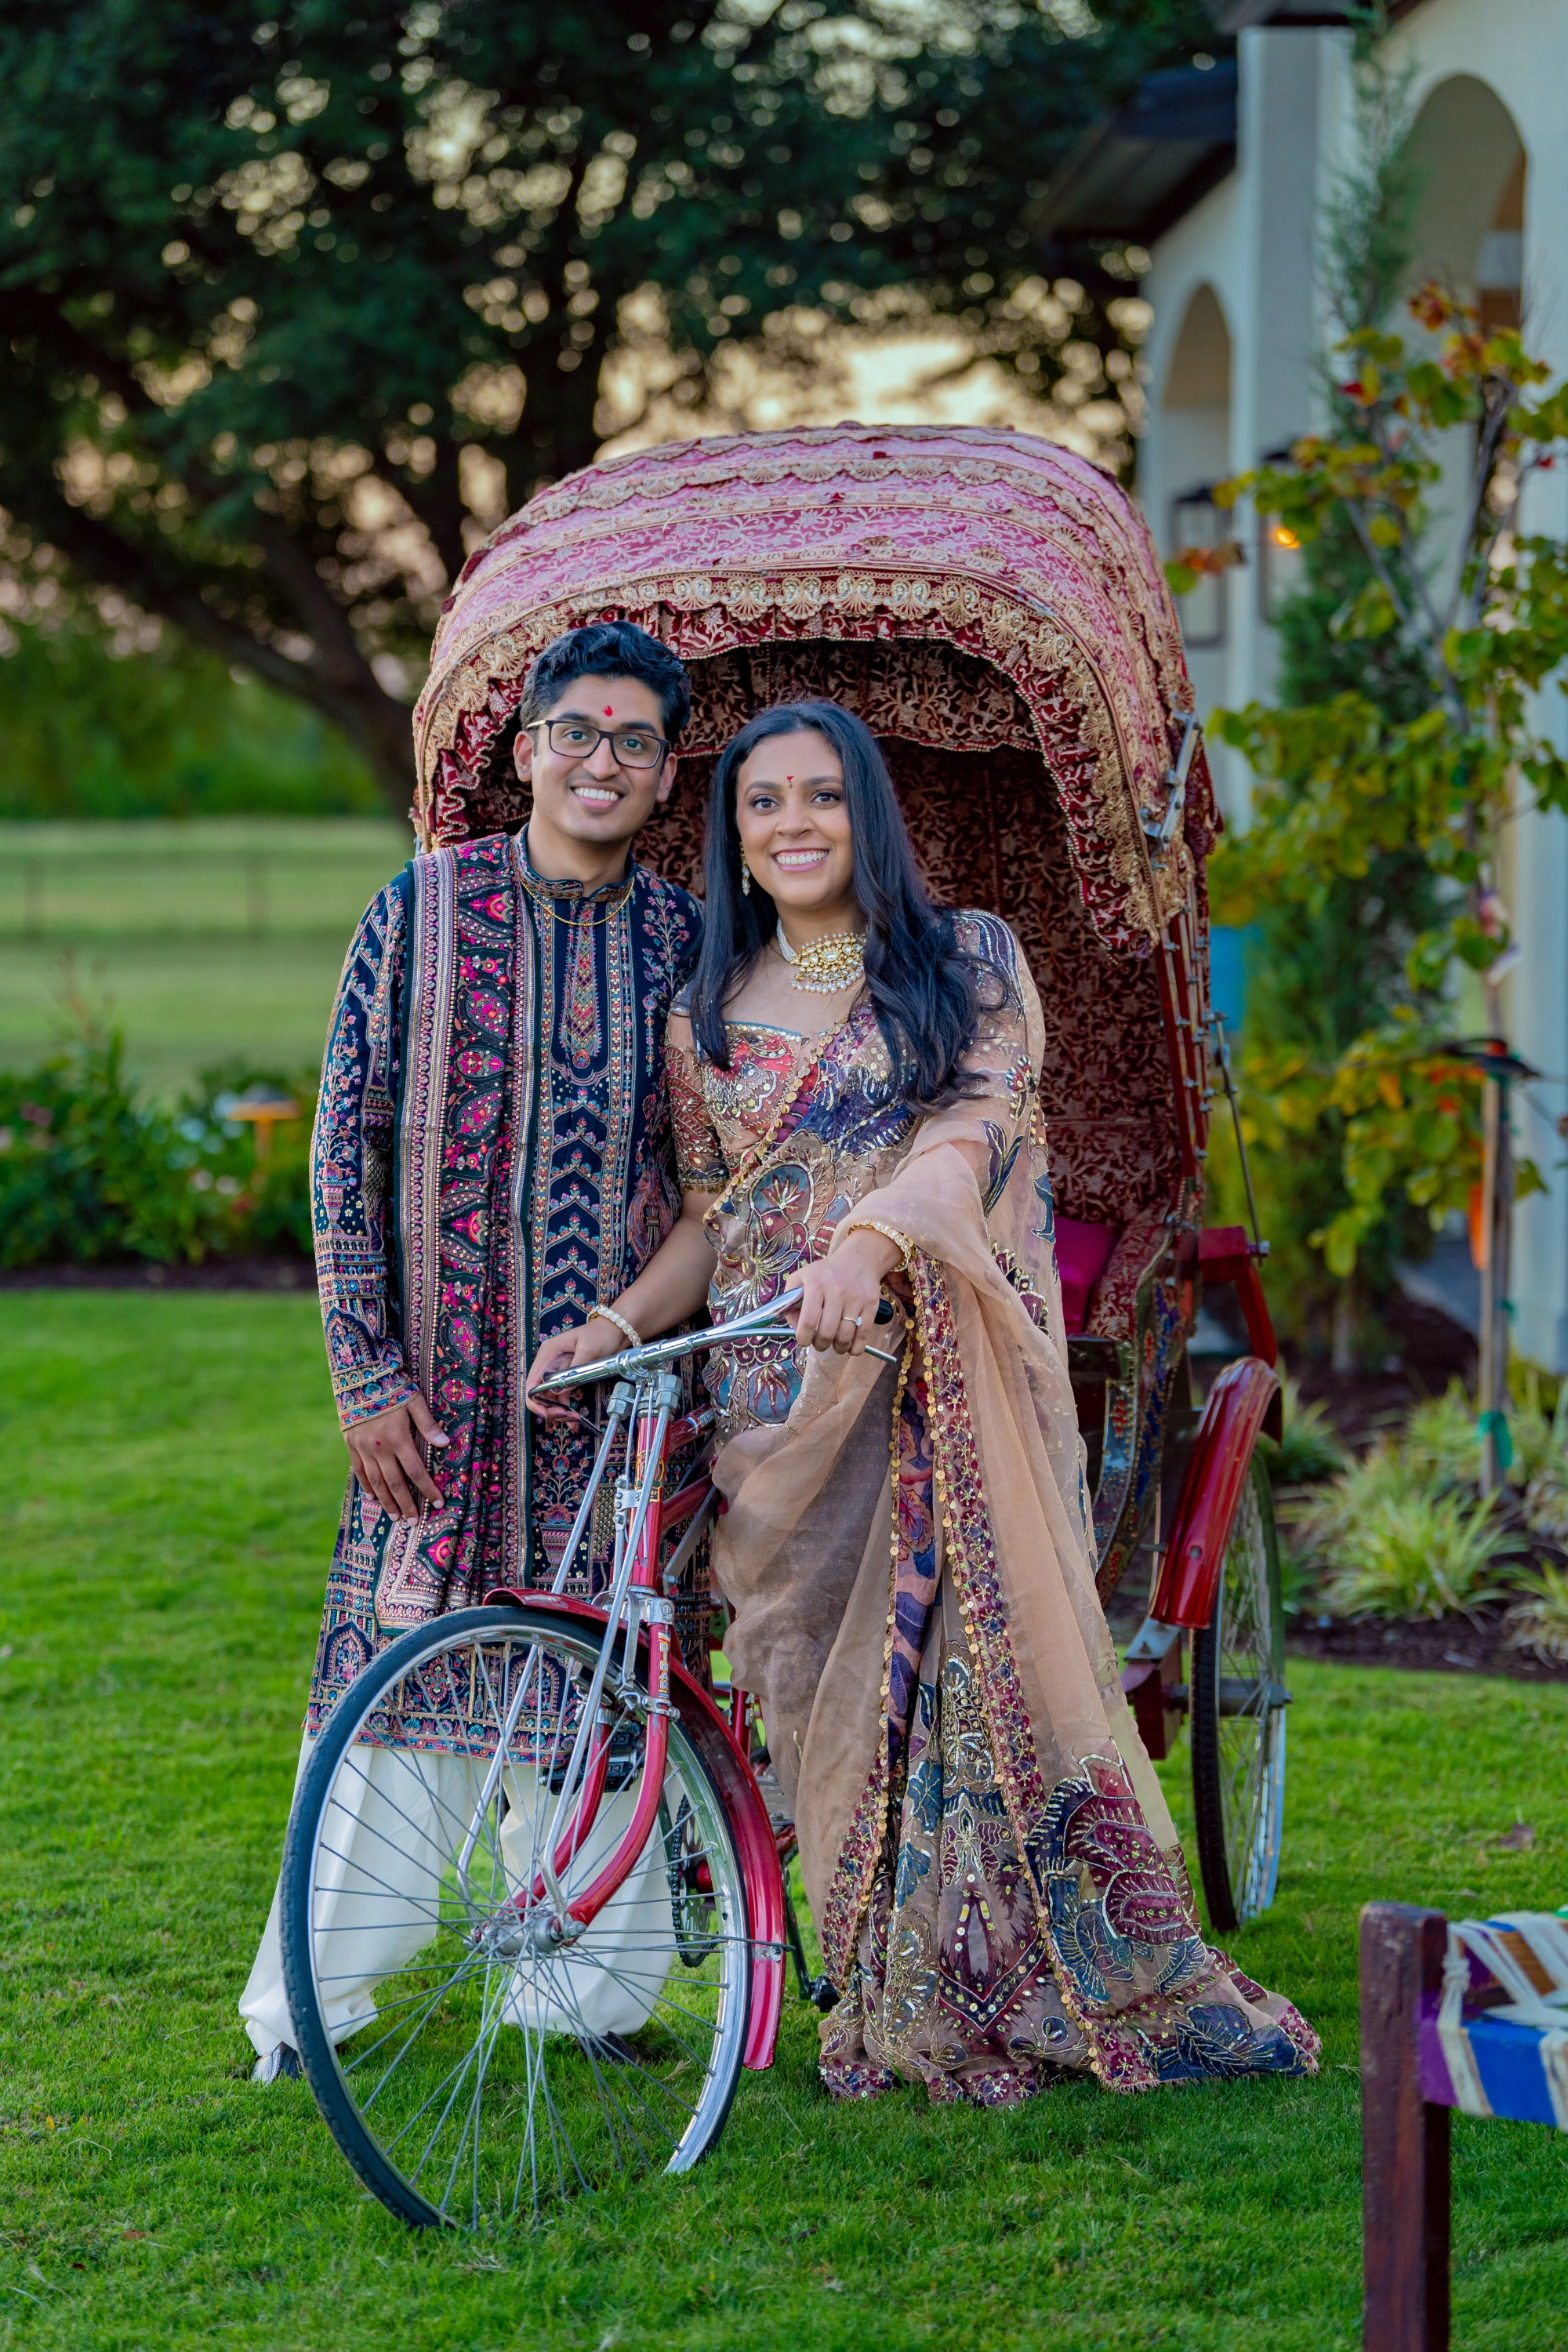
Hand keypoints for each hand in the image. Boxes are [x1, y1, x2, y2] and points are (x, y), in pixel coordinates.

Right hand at [345, 1393, 448, 1522]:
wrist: (358, 1376)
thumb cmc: (391, 1387)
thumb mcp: (414, 1401)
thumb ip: (428, 1424)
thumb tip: (445, 1444)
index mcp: (397, 1438)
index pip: (416, 1471)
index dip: (427, 1489)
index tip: (437, 1503)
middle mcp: (379, 1448)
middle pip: (395, 1483)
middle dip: (406, 1504)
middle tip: (414, 1521)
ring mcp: (363, 1448)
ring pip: (376, 1481)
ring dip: (387, 1501)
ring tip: (396, 1517)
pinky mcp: (351, 1445)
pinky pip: (359, 1471)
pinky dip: (367, 1486)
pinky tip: (373, 1498)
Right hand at [525, 1316, 628, 1422]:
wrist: (618, 1330)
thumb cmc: (602, 1335)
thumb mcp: (588, 1350)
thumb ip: (572, 1371)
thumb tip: (558, 1391)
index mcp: (548, 1353)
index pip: (532, 1380)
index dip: (534, 1400)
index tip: (548, 1413)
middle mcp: (548, 1362)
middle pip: (538, 1391)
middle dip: (548, 1408)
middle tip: (565, 1417)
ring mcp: (557, 1370)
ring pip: (549, 1396)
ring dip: (558, 1411)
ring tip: (573, 1420)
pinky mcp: (567, 1376)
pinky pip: (561, 1395)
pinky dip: (565, 1407)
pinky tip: (573, 1418)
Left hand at [790, 1228, 900, 1355]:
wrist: (858, 1260)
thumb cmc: (825, 1273)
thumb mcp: (801, 1278)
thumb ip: (790, 1301)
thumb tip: (794, 1327)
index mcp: (816, 1286)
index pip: (807, 1321)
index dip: (803, 1338)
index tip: (804, 1340)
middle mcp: (837, 1292)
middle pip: (827, 1333)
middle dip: (820, 1345)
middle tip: (819, 1343)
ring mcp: (856, 1299)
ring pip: (845, 1337)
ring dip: (838, 1347)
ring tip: (834, 1344)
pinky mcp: (871, 1305)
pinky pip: (864, 1334)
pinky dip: (856, 1348)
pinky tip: (850, 1347)